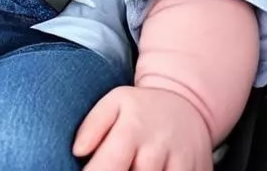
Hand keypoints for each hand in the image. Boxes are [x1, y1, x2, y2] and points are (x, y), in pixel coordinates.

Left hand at [73, 86, 213, 170]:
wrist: (187, 105)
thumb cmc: (143, 110)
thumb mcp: (115, 103)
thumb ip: (93, 125)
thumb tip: (78, 150)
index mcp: (133, 127)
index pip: (109, 165)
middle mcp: (159, 147)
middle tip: (119, 166)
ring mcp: (182, 162)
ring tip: (133, 167)